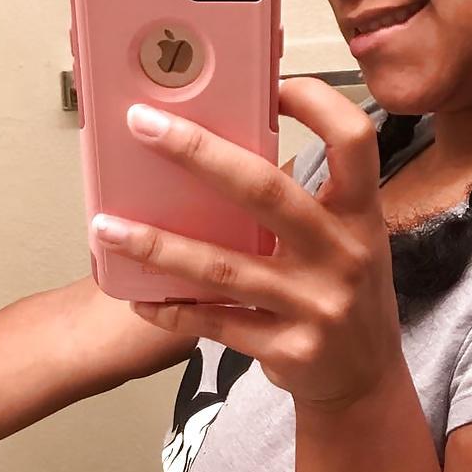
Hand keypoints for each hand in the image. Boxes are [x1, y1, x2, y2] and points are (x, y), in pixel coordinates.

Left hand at [95, 78, 404, 412]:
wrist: (366, 386)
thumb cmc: (345, 300)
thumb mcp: (348, 243)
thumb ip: (304, 203)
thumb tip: (226, 150)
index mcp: (360, 215)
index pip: (352, 139)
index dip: (315, 102)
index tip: (270, 85)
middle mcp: (344, 255)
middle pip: (265, 190)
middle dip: (198, 153)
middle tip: (143, 125)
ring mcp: (316, 305)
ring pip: (224, 266)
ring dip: (158, 245)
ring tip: (106, 227)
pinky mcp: (290, 349)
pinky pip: (216, 322)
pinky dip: (172, 309)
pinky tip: (139, 297)